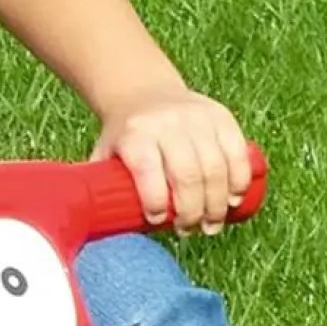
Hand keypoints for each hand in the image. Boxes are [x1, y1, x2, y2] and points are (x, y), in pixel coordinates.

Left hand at [90, 89, 253, 234]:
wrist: (145, 94)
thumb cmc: (125, 138)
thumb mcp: (105, 154)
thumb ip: (96, 188)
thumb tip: (87, 230)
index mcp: (135, 135)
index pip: (148, 171)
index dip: (156, 202)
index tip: (157, 221)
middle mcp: (168, 124)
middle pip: (188, 175)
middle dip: (193, 211)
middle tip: (190, 231)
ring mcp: (197, 118)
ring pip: (216, 167)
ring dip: (218, 203)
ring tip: (212, 224)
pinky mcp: (220, 117)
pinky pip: (237, 152)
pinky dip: (239, 179)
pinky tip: (235, 200)